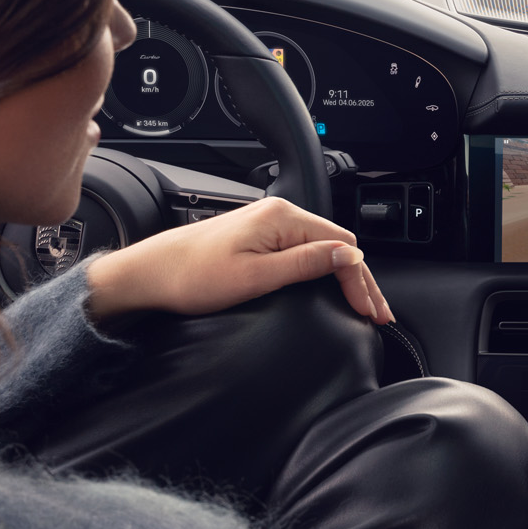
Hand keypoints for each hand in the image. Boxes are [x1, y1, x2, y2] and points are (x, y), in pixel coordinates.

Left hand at [83, 195, 392, 323]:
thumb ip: (306, 264)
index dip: (361, 281)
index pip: (343, 246)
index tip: (371, 313)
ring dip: (345, 276)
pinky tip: (331, 287)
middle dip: (361, 281)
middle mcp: (279, 214)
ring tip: (361, 305)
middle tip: (377, 315)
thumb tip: (349, 256)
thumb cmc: (192, 277)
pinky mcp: (258, 236)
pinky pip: (304, 250)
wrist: (150, 274)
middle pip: (338, 246)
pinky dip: (324, 271)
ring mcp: (268, 224)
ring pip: (323, 248)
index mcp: (283, 218)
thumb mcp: (256, 277)